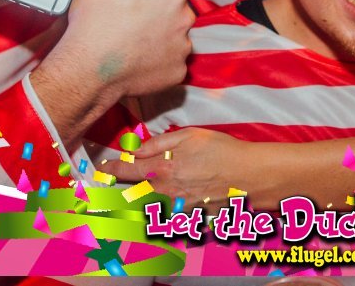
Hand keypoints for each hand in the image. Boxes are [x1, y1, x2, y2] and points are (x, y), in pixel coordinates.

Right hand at [32, 0, 193, 141]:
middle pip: (168, 6)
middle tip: (120, 18)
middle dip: (149, 9)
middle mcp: (186, 17)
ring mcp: (183, 48)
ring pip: (170, 33)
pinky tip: (134, 59)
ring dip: (154, 34)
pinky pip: (169, 60)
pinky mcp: (177, 73)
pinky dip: (155, 60)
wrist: (86, 70)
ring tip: (125, 39)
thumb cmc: (94, 19)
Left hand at [97, 127, 252, 207]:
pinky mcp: (190, 220)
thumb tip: (135, 150)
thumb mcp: (190, 136)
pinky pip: (171, 219)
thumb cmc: (222, 150)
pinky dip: (164, 215)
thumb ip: (158, 144)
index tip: (103, 168)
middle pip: (132, 195)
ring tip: (141, 197)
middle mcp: (165, 192)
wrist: (251, 176)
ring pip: (149, 210)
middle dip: (120, 191)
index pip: (126, 171)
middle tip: (114, 186)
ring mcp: (177, 209)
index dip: (111, 169)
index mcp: (162, 170)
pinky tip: (171, 205)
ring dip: (140, 204)